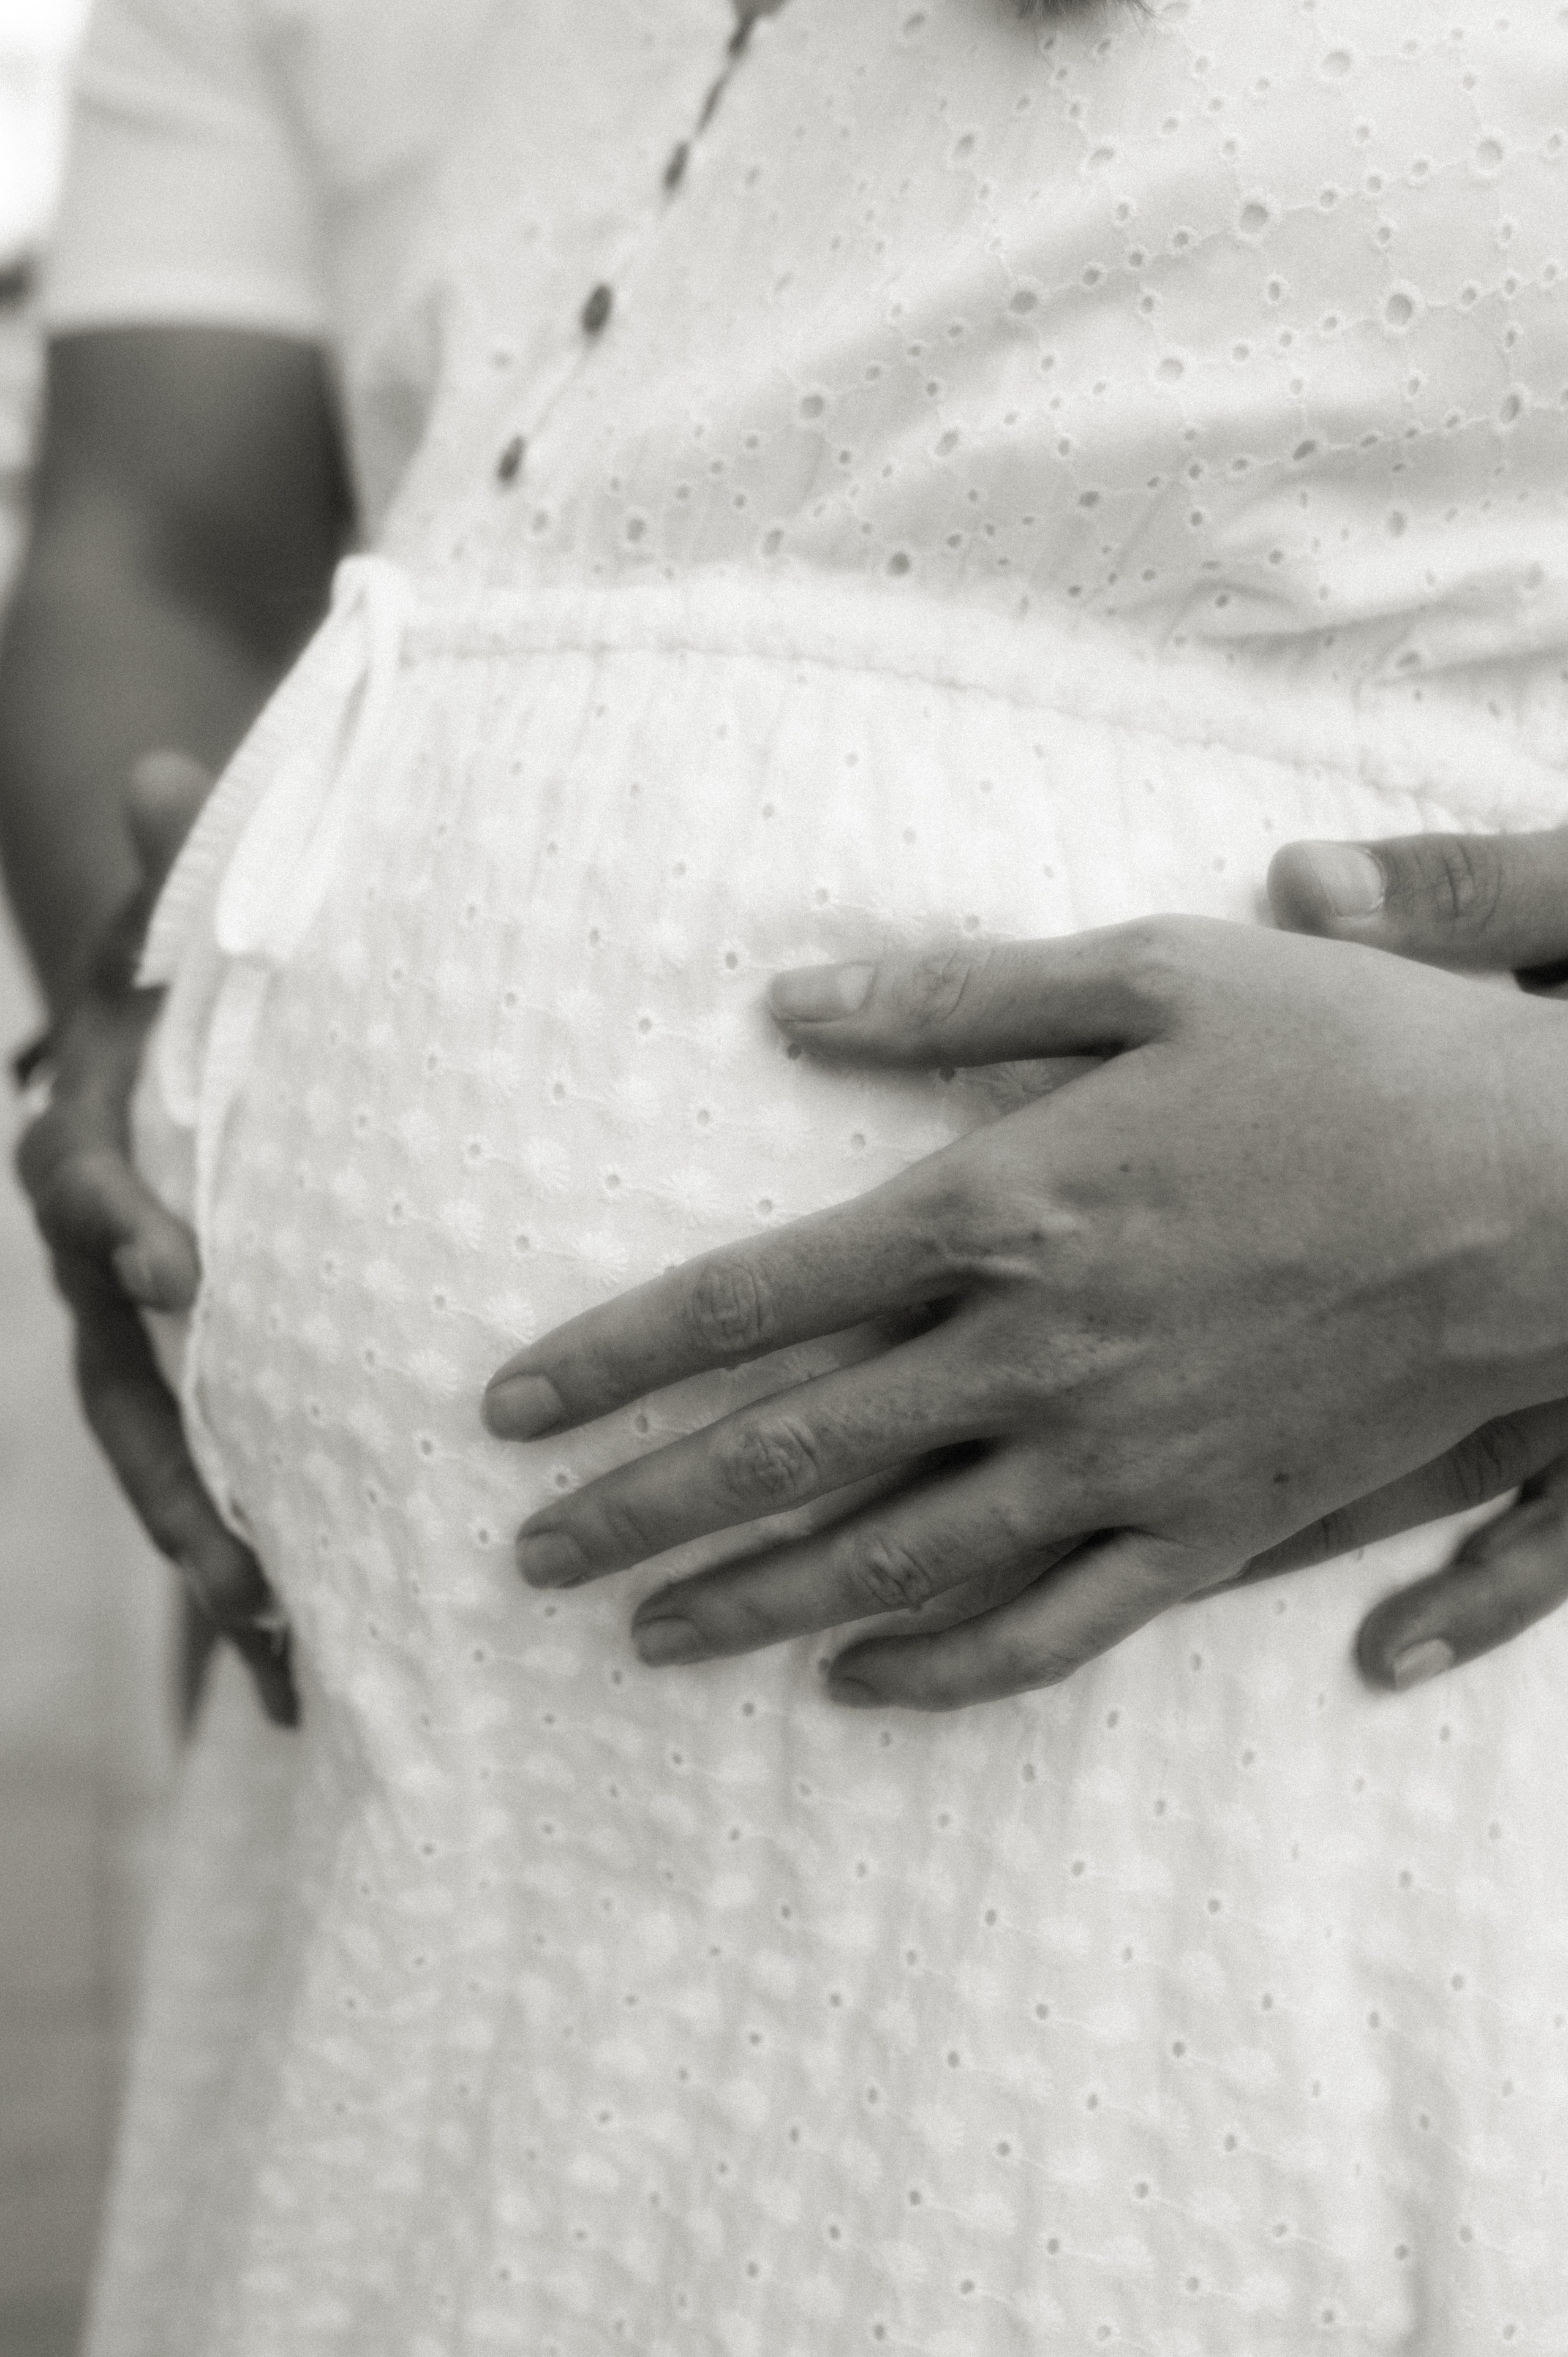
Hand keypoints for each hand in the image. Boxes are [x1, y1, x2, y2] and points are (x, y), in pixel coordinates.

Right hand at [14, 753, 296, 1727]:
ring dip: (222, 1564)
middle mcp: (111, 1267)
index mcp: (98, 1152)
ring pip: (172, 1464)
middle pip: (121, 1390)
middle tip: (246, 1582)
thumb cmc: (179, 972)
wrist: (155, 1025)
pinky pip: (227, 1478)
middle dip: (176, 1485)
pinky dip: (260, 1564)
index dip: (119, 1217)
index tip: (172, 1266)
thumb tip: (162, 765)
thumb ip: (165, 865)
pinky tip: (318, 1668)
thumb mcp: (170, 913)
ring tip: (292, 1668)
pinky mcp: (211, 1373)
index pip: (89, 1190)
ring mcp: (155, 1341)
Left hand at [487, 917, 1567, 1709]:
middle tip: (529, 1559)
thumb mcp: (1155, 968)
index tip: (508, 1407)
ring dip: (751, 1601)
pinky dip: (945, 1669)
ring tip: (644, 1636)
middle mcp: (1033, 1353)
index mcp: (1003, 1204)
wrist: (1552, 1196)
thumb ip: (959, 995)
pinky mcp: (1205, 1531)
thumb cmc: (1355, 1057)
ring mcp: (1117, 1459)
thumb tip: (788, 1004)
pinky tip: (859, 1684)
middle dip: (641, 1507)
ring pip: (891, 1561)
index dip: (613, 1356)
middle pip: (787, 1449)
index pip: (749, 1297)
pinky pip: (1050, 1629)